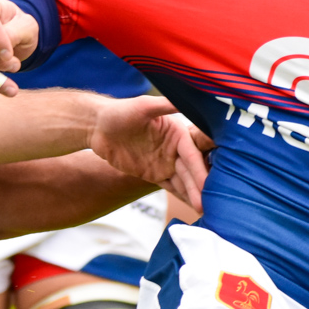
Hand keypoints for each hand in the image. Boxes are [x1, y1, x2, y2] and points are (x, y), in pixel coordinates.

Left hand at [90, 97, 211, 211]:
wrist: (97, 127)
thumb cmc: (119, 112)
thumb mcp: (143, 106)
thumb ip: (166, 104)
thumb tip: (188, 97)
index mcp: (177, 133)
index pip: (192, 154)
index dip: (200, 169)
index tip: (208, 184)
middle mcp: (175, 148)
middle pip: (191, 171)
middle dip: (200, 187)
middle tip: (211, 205)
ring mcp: (165, 163)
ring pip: (183, 182)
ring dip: (194, 195)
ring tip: (207, 212)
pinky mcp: (154, 174)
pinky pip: (171, 188)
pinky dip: (183, 197)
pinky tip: (195, 209)